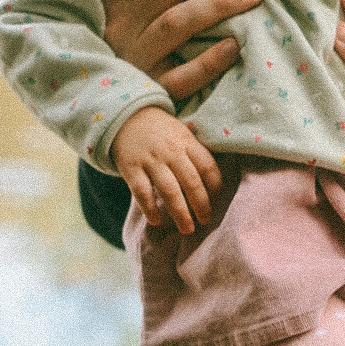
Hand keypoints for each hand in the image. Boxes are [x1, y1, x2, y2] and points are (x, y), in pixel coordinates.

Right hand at [103, 0, 264, 100]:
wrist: (117, 114)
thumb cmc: (137, 47)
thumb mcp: (133, 9)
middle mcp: (122, 25)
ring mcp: (136, 60)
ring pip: (176, 24)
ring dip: (217, 3)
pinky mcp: (153, 93)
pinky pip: (182, 77)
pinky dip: (209, 61)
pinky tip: (236, 45)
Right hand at [111, 105, 221, 232]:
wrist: (126, 116)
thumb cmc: (161, 132)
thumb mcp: (182, 135)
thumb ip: (196, 155)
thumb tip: (215, 184)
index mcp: (187, 143)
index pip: (208, 167)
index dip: (216, 187)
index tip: (218, 202)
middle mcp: (171, 152)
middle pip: (192, 182)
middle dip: (201, 205)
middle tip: (206, 221)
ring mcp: (151, 160)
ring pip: (169, 190)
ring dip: (180, 212)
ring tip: (187, 229)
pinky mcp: (131, 168)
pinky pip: (142, 191)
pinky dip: (149, 207)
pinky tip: (156, 220)